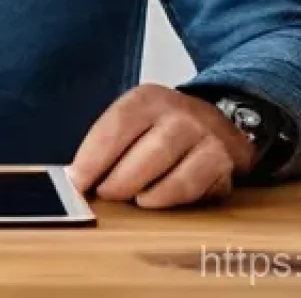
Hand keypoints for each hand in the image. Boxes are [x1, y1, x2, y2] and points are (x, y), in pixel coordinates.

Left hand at [67, 83, 257, 208]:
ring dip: (144, 192)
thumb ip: (109, 142)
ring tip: (129, 199)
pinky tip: (152, 201)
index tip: (77, 180)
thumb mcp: (135, 118)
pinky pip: (194, 189)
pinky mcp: (224, 164)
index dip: (93, 157)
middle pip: (146, 152)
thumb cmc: (163, 126)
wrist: (216, 121)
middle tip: (103, 194)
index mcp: (148, 98)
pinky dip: (168, 199)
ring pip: (173, 174)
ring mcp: (206, 138)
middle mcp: (180, 114)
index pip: (117, 125)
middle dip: (119, 180)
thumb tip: (77, 176)